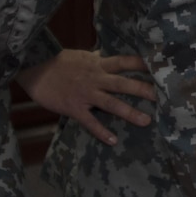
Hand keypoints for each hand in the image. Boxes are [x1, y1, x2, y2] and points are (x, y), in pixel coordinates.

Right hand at [17, 49, 154, 144]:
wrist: (32, 71)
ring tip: (146, 121)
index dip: (142, 65)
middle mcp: (95, 79)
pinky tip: (113, 141)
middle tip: (162, 97)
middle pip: (123, 83)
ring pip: (111, 104)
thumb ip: (93, 58)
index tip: (159, 68)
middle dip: (143, 90)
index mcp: (97, 65)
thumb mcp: (77, 55)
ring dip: (129, 112)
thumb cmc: (55, 63)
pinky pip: (90, 122)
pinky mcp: (74, 108)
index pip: (124, 62)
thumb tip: (103, 55)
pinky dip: (101, 132)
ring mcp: (85, 94)